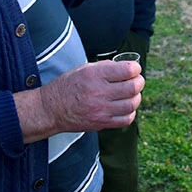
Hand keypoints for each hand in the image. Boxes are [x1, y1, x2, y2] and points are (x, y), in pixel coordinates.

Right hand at [15, 59, 145, 143]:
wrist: (51, 109)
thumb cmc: (69, 85)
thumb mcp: (85, 69)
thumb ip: (107, 67)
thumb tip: (128, 67)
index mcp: (95, 75)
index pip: (127, 70)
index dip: (136, 68)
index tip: (135, 69)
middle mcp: (99, 92)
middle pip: (133, 87)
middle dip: (139, 82)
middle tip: (137, 81)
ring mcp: (101, 110)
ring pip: (132, 104)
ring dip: (136, 97)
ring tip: (131, 94)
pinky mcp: (101, 123)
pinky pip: (126, 119)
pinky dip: (130, 112)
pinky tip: (125, 107)